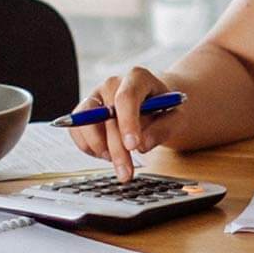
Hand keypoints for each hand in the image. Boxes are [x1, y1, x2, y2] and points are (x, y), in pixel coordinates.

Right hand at [67, 66, 175, 180]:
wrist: (156, 107)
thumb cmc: (166, 111)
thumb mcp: (176, 119)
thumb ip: (164, 129)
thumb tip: (142, 145)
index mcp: (137, 78)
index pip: (126, 98)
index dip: (127, 122)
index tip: (133, 146)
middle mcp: (112, 84)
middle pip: (106, 115)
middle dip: (116, 149)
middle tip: (126, 173)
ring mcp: (96, 97)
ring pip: (84, 122)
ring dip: (98, 148)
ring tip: (118, 162)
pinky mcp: (84, 112)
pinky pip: (76, 131)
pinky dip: (88, 148)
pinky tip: (108, 155)